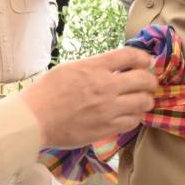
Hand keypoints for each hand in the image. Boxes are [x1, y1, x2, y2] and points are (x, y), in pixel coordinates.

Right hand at [22, 47, 156, 146]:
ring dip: (145, 101)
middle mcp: (106, 86)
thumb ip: (92, 67)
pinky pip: (133, 122)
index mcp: (95, 67)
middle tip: (148, 84)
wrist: (35, 119)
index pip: (130, 56)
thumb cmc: (45, 92)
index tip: (146, 62)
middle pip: (144, 79)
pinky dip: (134, 118)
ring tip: (140, 102)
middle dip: (150, 81)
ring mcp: (108, 109)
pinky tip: (128, 116)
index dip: (144, 58)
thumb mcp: (69, 69)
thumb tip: (110, 67)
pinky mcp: (106, 128)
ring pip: (144, 103)